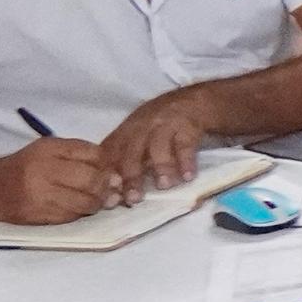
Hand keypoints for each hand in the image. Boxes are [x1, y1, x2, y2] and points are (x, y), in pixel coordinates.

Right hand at [0, 137, 108, 224]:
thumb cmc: (25, 166)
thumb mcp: (49, 150)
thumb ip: (81, 156)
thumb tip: (116, 176)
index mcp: (49, 148)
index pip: (94, 154)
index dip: (108, 165)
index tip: (110, 172)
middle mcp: (44, 169)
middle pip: (93, 179)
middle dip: (106, 187)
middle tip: (109, 191)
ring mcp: (40, 194)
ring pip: (86, 202)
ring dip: (97, 204)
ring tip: (94, 201)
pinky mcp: (38, 215)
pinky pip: (72, 216)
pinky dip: (80, 213)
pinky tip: (76, 208)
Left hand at [98, 90, 213, 200]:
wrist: (193, 101)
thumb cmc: (160, 126)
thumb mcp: (137, 135)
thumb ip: (125, 158)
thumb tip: (113, 192)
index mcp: (125, 132)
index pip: (111, 154)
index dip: (108, 176)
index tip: (111, 198)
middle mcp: (141, 127)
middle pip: (131, 153)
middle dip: (131, 177)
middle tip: (134, 199)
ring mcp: (164, 124)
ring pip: (157, 146)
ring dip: (160, 167)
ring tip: (164, 186)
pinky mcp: (187, 124)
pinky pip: (185, 143)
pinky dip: (186, 160)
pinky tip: (188, 176)